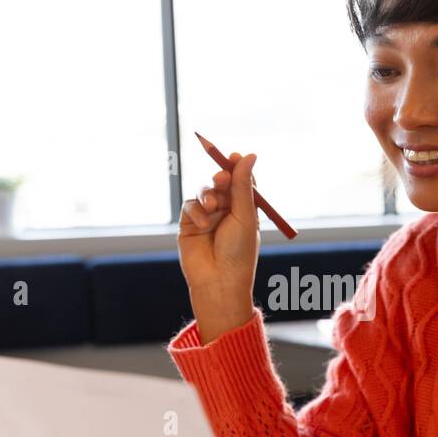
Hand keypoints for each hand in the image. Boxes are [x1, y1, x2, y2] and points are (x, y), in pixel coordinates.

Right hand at [178, 151, 260, 299]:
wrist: (218, 281)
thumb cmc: (238, 252)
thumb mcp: (244, 216)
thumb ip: (242, 185)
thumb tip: (249, 155)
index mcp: (245, 211)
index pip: (242, 182)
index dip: (238, 168)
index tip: (235, 156)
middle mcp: (226, 212)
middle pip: (221, 183)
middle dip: (221, 178)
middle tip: (222, 178)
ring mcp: (206, 217)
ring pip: (204, 192)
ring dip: (208, 195)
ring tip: (213, 207)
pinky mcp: (189, 224)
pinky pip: (190, 206)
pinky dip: (196, 210)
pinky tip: (203, 224)